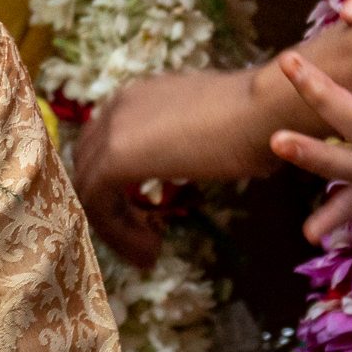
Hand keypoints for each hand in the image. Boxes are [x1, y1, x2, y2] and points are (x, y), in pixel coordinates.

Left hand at [70, 68, 281, 268]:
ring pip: (90, 189)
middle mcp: (116, 108)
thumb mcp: (209, 129)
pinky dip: (118, 233)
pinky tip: (150, 250)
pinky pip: (99, 204)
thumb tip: (195, 157)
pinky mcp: (115, 158)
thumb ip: (187, 139)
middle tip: (139, 237)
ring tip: (147, 253)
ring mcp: (112, 129)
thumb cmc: (254, 120)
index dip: (117, 183)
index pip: (105, 145)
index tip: (143, 215)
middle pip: (89, 166)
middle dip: (109, 206)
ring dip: (115, 227)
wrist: (262, 112)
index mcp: (137, 97)